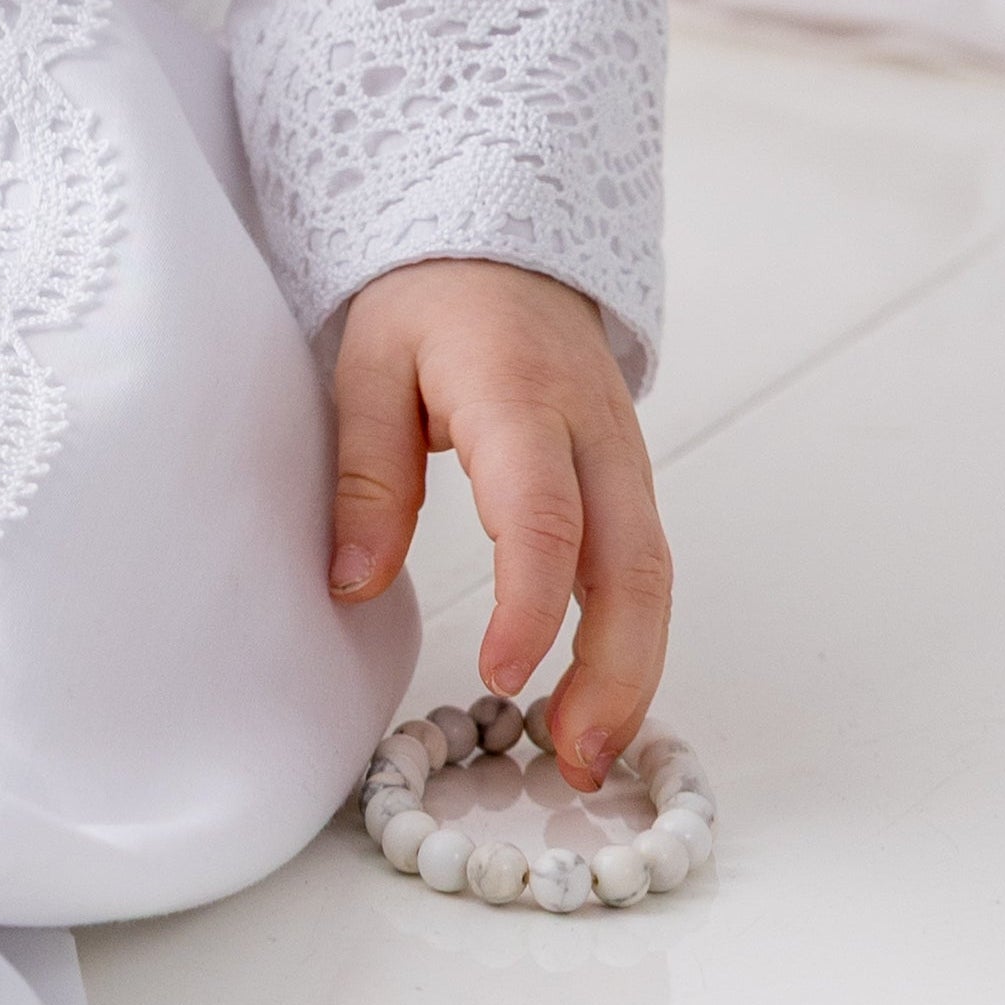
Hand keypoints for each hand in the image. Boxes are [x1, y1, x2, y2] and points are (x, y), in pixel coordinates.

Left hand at [325, 257, 671, 791]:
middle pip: (633, 565)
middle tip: (574, 758)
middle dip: (615, 671)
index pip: (544, 514)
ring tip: (586, 754)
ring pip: (653, 579)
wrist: (502, 247)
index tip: (503, 677)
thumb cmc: (429, 304)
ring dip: (632, 672)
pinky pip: (643, 568)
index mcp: (522, 396)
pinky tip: (598, 698)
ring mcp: (626, 459)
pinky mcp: (629, 482)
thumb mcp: (370, 364)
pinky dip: (632, 640)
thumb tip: (351, 586)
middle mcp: (595, 435)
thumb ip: (366, 473)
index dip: (532, 604)